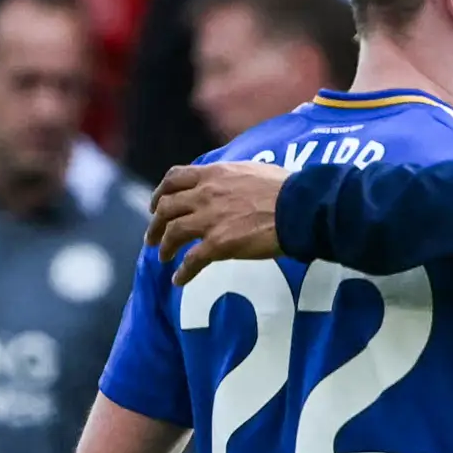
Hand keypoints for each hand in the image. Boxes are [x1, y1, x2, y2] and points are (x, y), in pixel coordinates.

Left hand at [150, 160, 286, 279]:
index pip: (174, 178)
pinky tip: (179, 281)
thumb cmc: (286, 189)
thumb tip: (232, 185)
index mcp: (213, 175)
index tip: (156, 205)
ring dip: (164, 246)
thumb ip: (232, 178)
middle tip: (153, 236)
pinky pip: (192, 260)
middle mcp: (205, 194)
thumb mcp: (252, 171)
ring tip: (163, 257)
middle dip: (156, 223)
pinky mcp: (218, 244)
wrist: (298, 209)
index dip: (161, 192)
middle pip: (167, 207)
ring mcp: (209, 220)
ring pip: (173, 233)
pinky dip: (183, 272)